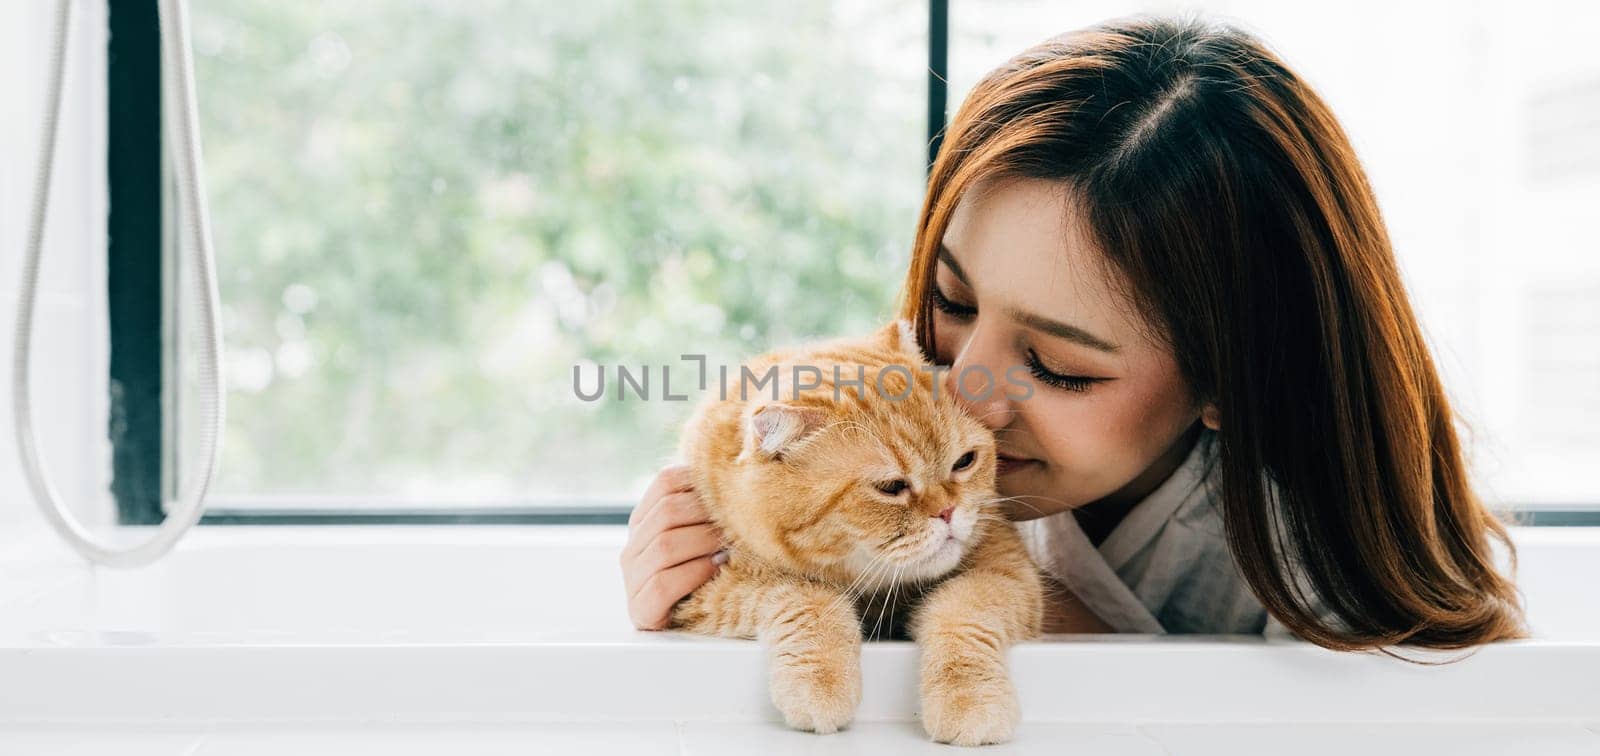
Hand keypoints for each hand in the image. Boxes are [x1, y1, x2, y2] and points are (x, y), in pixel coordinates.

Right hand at [620, 464, 726, 629]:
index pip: (665, 482)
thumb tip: (738, 477)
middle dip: (707, 514)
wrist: (687, 629)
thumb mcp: (700, 537)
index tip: (729, 491)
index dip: (699, 480)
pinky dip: (695, 573)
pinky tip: (716, 570)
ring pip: (665, 546)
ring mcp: (632, 579)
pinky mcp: (641, 610)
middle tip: (738, 522)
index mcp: (644, 522)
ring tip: (729, 546)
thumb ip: (707, 509)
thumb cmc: (703, 576)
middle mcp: (632, 547)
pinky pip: (664, 584)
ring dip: (705, 542)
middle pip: (667, 512)